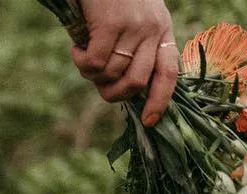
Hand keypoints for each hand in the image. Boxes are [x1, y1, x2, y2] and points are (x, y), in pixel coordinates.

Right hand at [71, 0, 178, 126]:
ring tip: (83, 57)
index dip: (160, 101)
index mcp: (162, 30)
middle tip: (97, 83)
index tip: (148, 121)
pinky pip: (94, 63)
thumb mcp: (133, 19)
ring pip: (112, 74)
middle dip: (113, 94)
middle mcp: (153, 29)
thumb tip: (120, 86)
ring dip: (92, 75)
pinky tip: (76, 48)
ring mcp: (133, 26)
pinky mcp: (111, 24)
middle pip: (136, 82)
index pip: (169, 73)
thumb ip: (133, 47)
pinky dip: (81, 61)